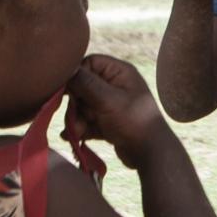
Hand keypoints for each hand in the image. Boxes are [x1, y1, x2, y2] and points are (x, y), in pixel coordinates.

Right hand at [65, 54, 174, 172]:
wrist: (149, 153)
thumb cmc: (133, 121)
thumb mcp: (107, 99)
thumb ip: (85, 83)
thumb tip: (67, 70)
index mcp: (120, 72)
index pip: (90, 63)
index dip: (77, 76)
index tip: (68, 91)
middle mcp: (115, 85)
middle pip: (82, 87)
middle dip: (76, 104)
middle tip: (74, 117)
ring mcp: (111, 104)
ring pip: (83, 106)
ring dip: (77, 119)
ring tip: (77, 132)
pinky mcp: (108, 121)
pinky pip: (88, 120)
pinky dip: (81, 128)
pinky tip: (74, 137)